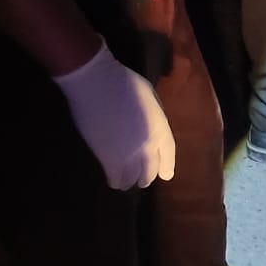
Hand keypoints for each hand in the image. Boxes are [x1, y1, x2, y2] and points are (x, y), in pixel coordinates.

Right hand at [52, 40, 176, 189]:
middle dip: (146, 177)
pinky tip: (113, 180)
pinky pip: (115, 176)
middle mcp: (148, 144)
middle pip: (150, 170)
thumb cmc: (123, 83)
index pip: (168, 153)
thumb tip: (149, 129)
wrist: (97, 84)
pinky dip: (115, 180)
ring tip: (126, 182)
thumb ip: (152, 118)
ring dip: (130, 181)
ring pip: (133, 178)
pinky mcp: (108, 157)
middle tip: (142, 180)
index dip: (167, 166)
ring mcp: (128, 153)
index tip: (166, 175)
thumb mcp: (149, 98)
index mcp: (160, 126)